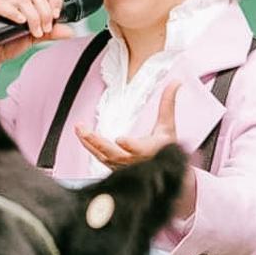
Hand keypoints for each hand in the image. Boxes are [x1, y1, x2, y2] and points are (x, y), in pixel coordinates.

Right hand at [0, 0, 75, 90]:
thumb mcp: (36, 37)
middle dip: (45, 13)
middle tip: (45, 30)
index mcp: (29, 1)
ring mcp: (4, 2)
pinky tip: (21, 22)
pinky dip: (14, 12)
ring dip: (34, 17)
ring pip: (24, 0)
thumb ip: (52, 32)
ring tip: (34, 32)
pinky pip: (3, 4)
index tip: (57, 15)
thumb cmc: (10, 43)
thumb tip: (70, 31)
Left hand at [75, 81, 196, 215]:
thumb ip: (168, 103)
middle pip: (115, 154)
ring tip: (79, 128)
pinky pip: (99, 157)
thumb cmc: (165, 147)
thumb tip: (175, 82)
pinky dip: (89, 147)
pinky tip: (82, 135)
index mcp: (150, 150)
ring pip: (103, 156)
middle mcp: (135, 161)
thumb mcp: (168, 125)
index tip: (121, 140)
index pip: (140, 149)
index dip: (130, 146)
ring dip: (89, 143)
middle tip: (86, 132)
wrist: (162, 172)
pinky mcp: (114, 167)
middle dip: (99, 143)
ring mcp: (123, 166)